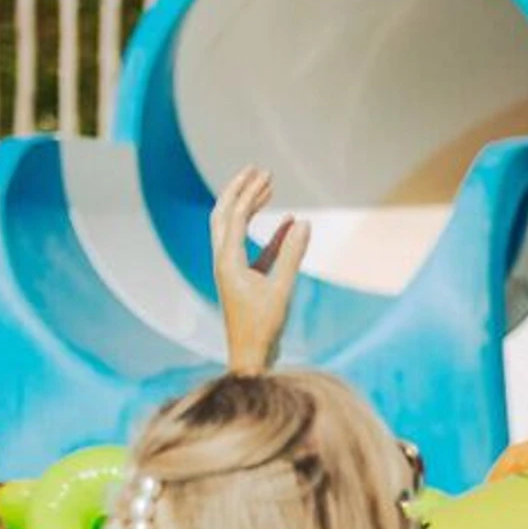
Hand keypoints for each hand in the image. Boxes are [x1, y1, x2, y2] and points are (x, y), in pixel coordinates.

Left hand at [210, 166, 308, 373]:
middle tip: (258, 170)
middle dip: (240, 192)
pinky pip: (255, 250)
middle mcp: (224, 262)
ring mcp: (233, 271)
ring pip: (236, 230)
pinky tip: (288, 223)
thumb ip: (292, 254)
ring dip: (251, 208)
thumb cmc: (263, 327)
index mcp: (226, 261)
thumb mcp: (281, 288)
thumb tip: (303, 223)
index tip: (264, 173)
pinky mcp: (246, 281)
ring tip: (269, 188)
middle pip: (225, 216)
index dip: (248, 192)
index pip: (234, 216)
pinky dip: (269, 234)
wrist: (250, 358)